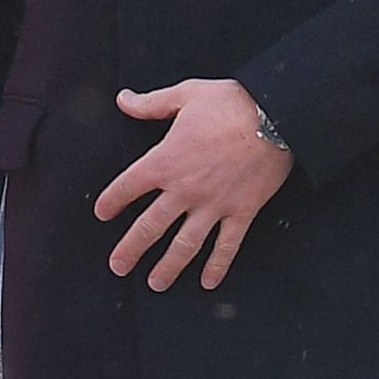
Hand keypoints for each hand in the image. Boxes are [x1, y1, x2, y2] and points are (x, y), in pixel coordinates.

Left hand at [95, 79, 294, 291]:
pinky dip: (217, 266)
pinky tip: (208, 282)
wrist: (276, 118)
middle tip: (118, 265)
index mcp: (166, 160)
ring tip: (155, 283)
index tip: (102, 213)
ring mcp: (214, 205)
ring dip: (168, 266)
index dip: (112, 200)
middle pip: (151, 226)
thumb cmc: (230, 104)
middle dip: (131, 248)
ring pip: (185, 244)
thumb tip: (122, 99)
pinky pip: (227, 246)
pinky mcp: (242, 212)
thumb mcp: (184, 95)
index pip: (129, 186)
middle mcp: (185, 189)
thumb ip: (150, 103)